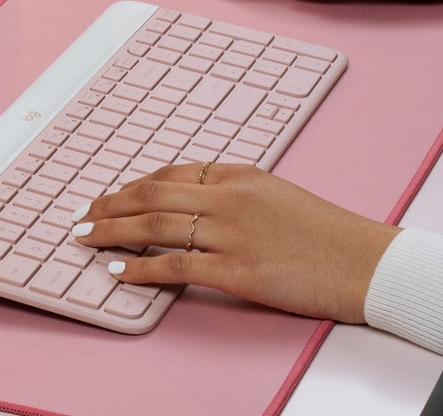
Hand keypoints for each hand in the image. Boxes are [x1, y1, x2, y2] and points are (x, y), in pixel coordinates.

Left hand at [72, 163, 399, 322]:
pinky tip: (119, 270)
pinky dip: (141, 267)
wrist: (360, 259)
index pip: (170, 172)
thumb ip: (231, 190)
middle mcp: (229, 196)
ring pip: (155, 224)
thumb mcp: (274, 192)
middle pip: (152, 194)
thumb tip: (190, 198)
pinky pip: (175, 265)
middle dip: (110, 205)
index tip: (110, 196)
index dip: (132, 185)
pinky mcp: (236, 269)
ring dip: (112, 231)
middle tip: (82, 216)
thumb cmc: (322, 228)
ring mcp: (231, 232)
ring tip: (85, 238)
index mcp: (238, 173)